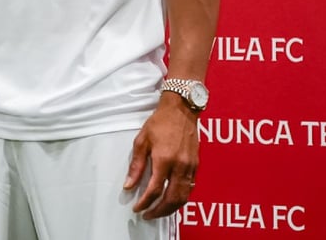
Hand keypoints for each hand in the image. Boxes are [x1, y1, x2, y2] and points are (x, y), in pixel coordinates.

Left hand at [123, 94, 199, 219]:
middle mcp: (180, 166)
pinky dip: (180, 198)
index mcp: (165, 159)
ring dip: (171, 208)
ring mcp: (190, 167)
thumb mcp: (142, 141)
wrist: (182, 110)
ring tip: (158, 211)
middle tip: (147, 215)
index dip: (145, 203)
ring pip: (183, 197)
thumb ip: (136, 165)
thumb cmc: (160, 122)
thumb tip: (129, 185)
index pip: (155, 190)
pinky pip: (190, 188)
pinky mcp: (196, 165)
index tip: (137, 208)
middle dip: (159, 211)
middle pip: (172, 199)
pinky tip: (171, 199)